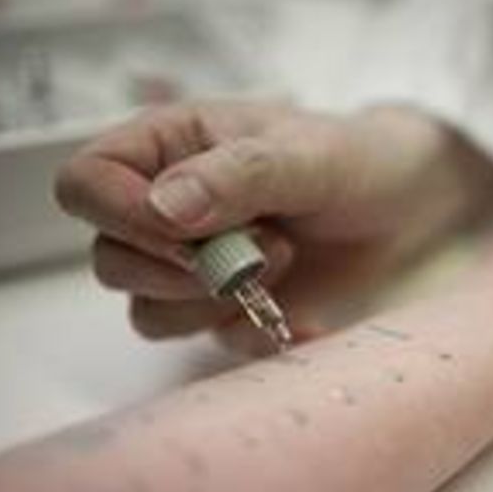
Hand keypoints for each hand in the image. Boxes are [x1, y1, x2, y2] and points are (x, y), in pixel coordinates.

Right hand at [56, 100, 492, 352]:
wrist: (405, 204)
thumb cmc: (354, 159)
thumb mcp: (305, 155)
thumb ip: (237, 176)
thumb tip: (162, 208)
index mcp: (168, 149)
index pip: (86, 185)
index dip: (122, 217)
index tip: (189, 233)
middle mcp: (167, 210)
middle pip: (111, 262)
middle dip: (180, 271)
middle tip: (259, 249)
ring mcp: (196, 266)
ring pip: (151, 315)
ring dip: (216, 304)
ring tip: (284, 263)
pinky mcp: (232, 308)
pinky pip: (214, 342)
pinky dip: (258, 336)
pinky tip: (307, 318)